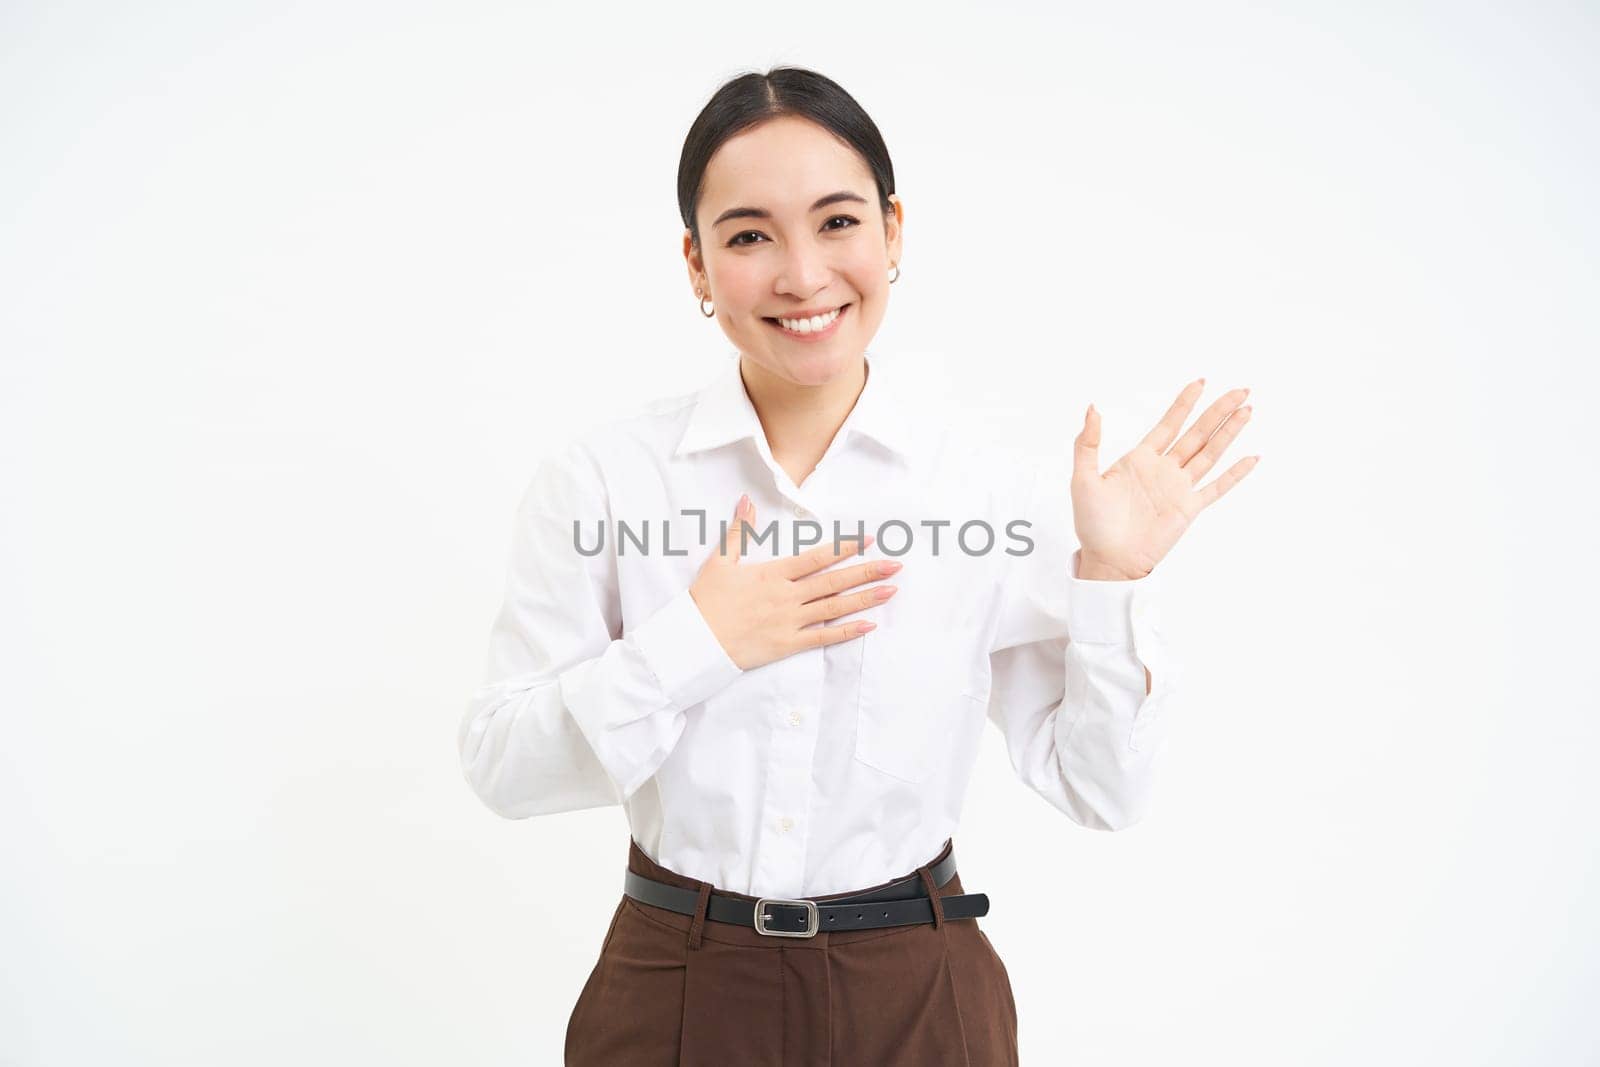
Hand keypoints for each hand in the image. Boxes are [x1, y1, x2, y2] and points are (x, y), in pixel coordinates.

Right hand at [689, 494, 900, 669]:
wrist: (695, 642)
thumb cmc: (706, 601)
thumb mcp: (720, 561)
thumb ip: (739, 531)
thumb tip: (747, 500)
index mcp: (773, 574)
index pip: (817, 557)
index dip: (844, 547)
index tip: (868, 539)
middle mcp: (787, 596)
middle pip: (834, 581)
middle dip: (867, 571)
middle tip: (895, 564)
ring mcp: (790, 622)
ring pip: (835, 608)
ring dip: (865, 599)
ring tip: (891, 590)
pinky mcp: (788, 645)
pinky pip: (823, 638)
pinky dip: (847, 632)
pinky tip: (869, 625)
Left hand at [1071, 378, 1259, 579]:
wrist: (1108, 559)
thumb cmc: (1092, 524)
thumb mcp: (1083, 478)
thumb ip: (1087, 443)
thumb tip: (1092, 408)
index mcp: (1140, 459)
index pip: (1168, 424)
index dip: (1184, 404)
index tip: (1200, 383)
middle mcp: (1164, 470)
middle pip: (1197, 433)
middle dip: (1218, 411)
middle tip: (1240, 390)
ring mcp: (1179, 488)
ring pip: (1210, 453)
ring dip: (1229, 432)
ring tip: (1247, 411)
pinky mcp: (1189, 509)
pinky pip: (1217, 488)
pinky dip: (1235, 473)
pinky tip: (1251, 458)